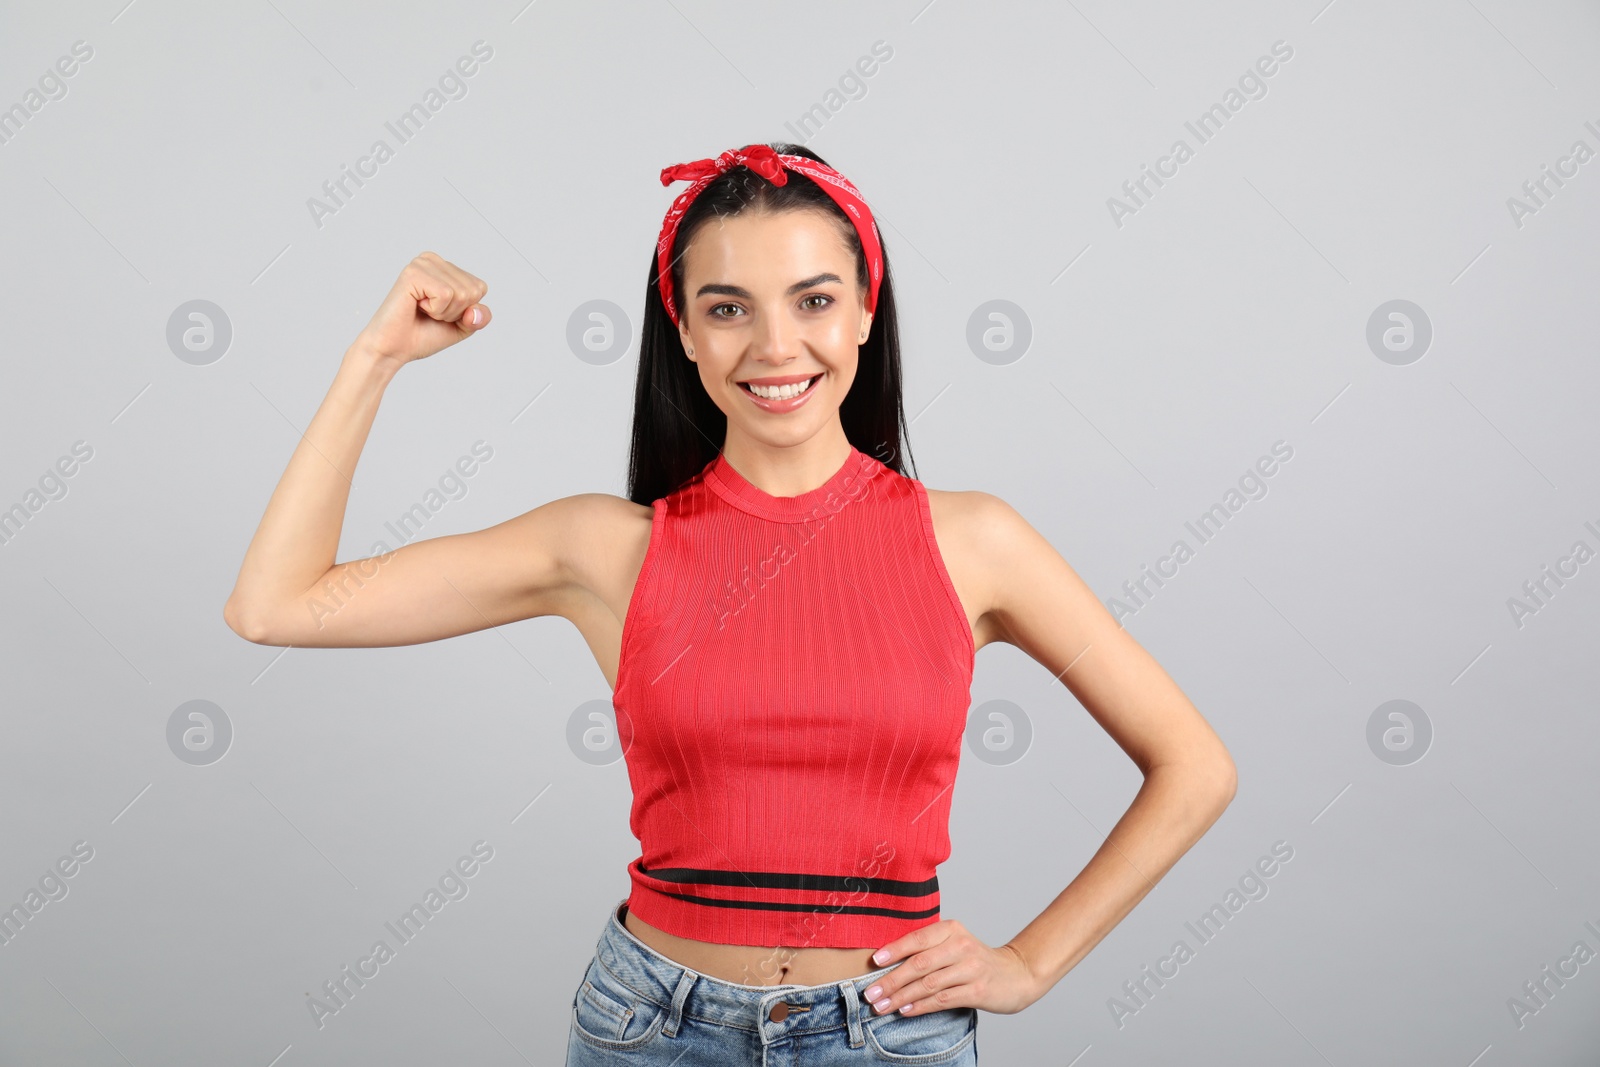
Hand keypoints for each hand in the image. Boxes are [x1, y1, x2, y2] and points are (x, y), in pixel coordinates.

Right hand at [352, 251, 490, 365]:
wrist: (394, 349)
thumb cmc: (422, 335)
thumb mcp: (462, 326)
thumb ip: (480, 317)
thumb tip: (476, 310)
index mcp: (445, 267)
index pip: (480, 288)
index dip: (465, 311)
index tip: (441, 313)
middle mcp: (433, 260)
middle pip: (473, 290)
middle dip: (456, 312)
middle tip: (430, 314)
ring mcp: (422, 264)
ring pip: (461, 292)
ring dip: (444, 312)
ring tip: (423, 310)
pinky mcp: (413, 273)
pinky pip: (446, 294)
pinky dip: (435, 310)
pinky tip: (417, 307)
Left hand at [861, 919, 1042, 1016]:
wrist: (1016, 974)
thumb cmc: (975, 960)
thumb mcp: (953, 944)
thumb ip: (927, 949)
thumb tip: (886, 963)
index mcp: (951, 929)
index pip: (917, 938)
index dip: (893, 950)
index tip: (874, 962)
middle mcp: (961, 946)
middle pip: (919, 964)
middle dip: (891, 980)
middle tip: (870, 993)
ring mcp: (971, 969)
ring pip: (928, 984)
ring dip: (901, 997)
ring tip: (882, 1006)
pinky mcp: (978, 991)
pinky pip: (942, 999)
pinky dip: (920, 1006)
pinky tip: (905, 1010)